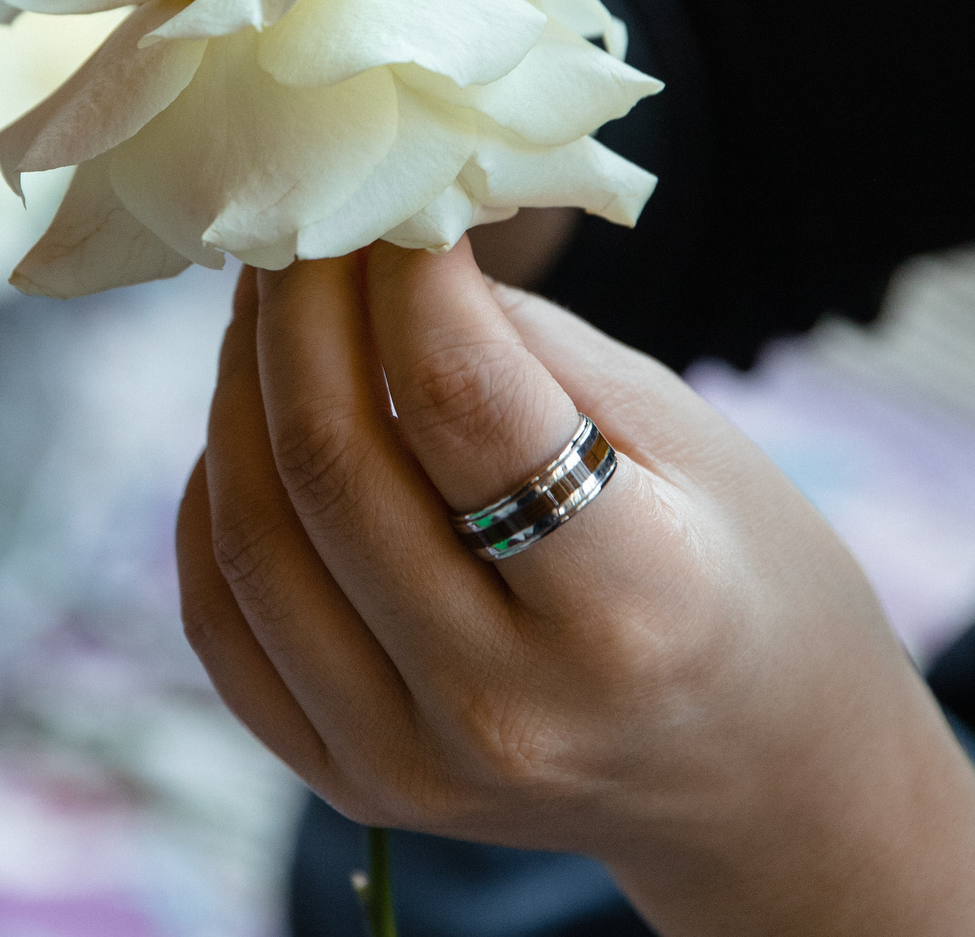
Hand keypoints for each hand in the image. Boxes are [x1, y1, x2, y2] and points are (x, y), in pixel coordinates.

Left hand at [176, 247, 974, 936]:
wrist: (760, 778)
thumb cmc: (742, 572)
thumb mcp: (680, 434)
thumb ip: (519, 344)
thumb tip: (379, 226)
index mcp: (632, 609)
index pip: (458, 402)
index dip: (396, 271)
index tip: (385, 187)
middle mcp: (508, 707)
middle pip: (331, 464)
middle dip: (294, 308)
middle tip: (299, 215)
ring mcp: (414, 767)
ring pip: (251, 535)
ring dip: (238, 387)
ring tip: (270, 303)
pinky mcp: (350, 787)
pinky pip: (222, 620)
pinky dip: (214, 498)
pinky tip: (252, 422)